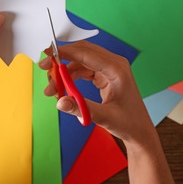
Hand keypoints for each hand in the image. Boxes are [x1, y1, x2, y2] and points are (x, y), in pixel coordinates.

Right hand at [39, 40, 154, 144]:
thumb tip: (60, 102)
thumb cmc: (128, 123)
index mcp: (117, 69)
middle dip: (61, 59)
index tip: (48, 53)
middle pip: (82, 52)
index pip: (86, 53)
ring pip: (80, 61)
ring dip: (64, 72)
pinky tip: (62, 88)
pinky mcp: (104, 75)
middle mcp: (113, 64)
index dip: (65, 52)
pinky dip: (71, 77)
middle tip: (43, 67)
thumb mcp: (104, 117)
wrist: (139, 131)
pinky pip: (83, 70)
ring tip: (51, 88)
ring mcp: (109, 68)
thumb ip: (81, 108)